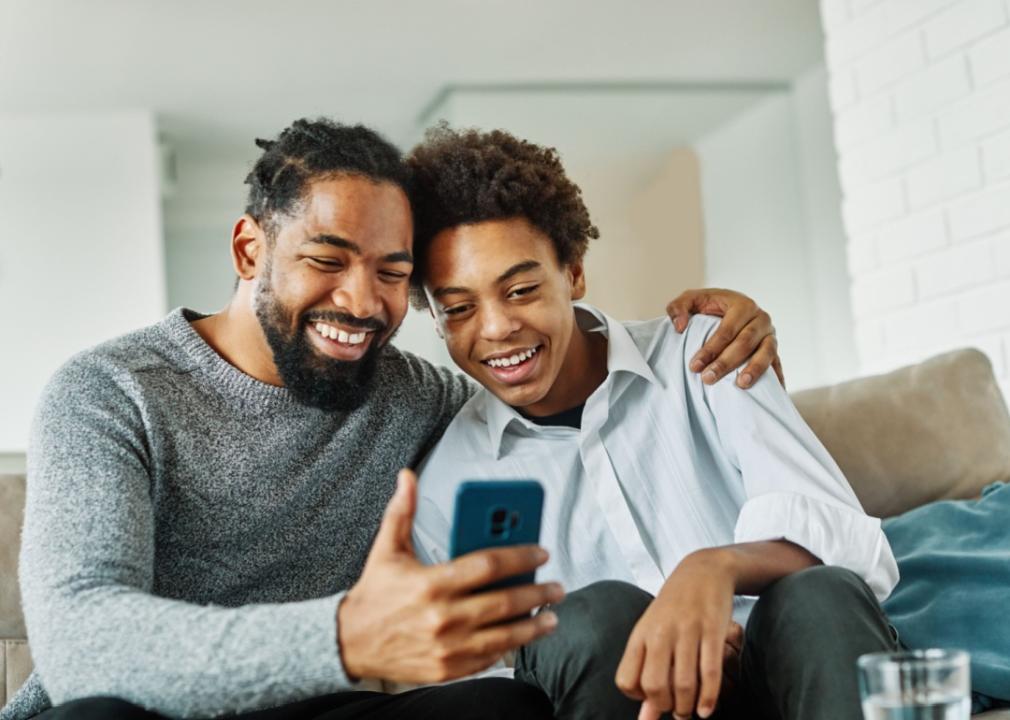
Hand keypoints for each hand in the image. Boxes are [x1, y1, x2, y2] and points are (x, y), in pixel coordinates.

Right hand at [338, 469, 563, 682]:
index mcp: (432, 583)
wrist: (349, 643)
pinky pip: (488, 658)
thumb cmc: (375, 594)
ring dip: (534, 625)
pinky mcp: (448, 669)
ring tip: (552, 615)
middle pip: (504, 602)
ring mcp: (448, 646)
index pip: (488, 565)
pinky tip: (523, 636)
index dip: (519, 556)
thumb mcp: (386, 549)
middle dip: (537, 593)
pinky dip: (510, 647)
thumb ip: (402, 511)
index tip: (540, 552)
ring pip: (504, 635)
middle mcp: (443, 616)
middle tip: (556, 587)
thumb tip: (407, 477)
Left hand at [615, 550, 735, 719]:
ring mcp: (687, 631)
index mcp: (641, 635)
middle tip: (676, 710)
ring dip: (688, 707)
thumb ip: (647, 670)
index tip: (651, 697)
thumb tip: (645, 717)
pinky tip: (707, 709)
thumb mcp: (653, 632)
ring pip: (684, 683)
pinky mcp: (713, 630)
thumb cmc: (674, 608)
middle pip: (654, 686)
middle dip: (665, 707)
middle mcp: (660, 633)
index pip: (626, 681)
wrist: (703, 571)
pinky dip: (709, 698)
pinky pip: (710, 672)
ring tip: (691, 711)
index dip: (638, 697)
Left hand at [666, 288, 784, 388]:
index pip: (726, 330)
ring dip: (755, 369)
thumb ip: (678, 308)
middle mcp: (761, 318)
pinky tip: (773, 391)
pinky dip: (776, 377)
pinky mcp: (774, 348)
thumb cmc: (709, 305)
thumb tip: (680, 327)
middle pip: (745, 342)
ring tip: (741, 385)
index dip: (711, 348)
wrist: (728, 307)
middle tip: (708, 378)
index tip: (695, 366)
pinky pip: (777, 363)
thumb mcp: (691, 299)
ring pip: (766, 352)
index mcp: (742, 304)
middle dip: (726, 362)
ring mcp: (770, 334)